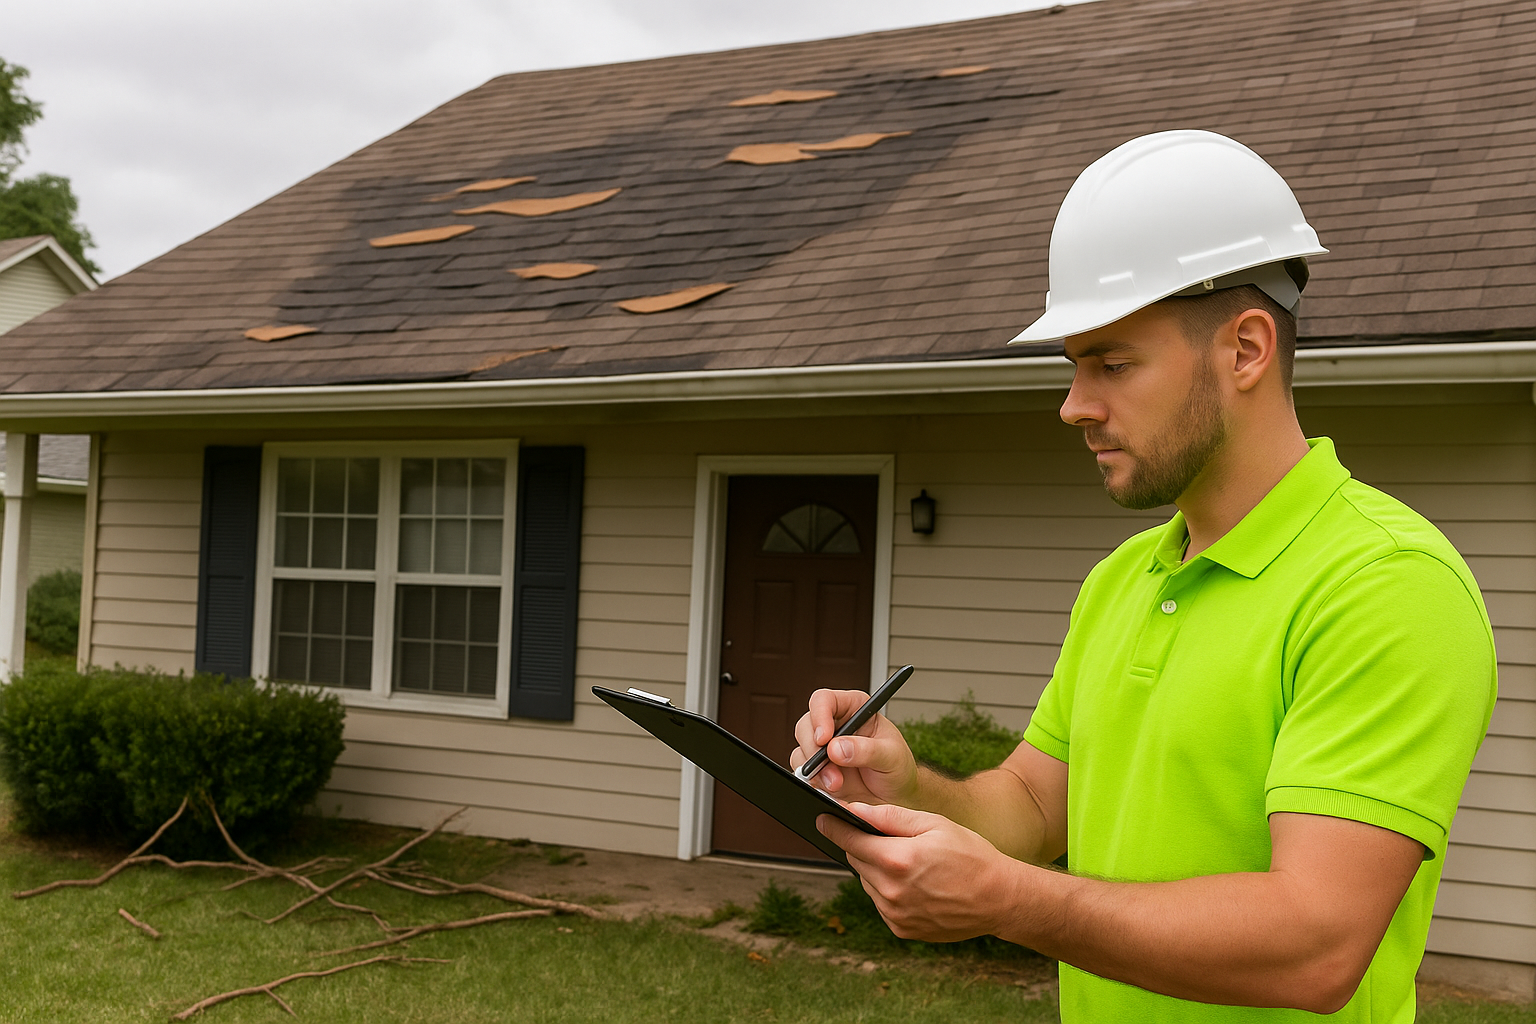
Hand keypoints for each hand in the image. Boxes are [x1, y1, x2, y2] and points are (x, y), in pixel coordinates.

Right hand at [791, 688, 919, 804]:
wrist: (896, 798)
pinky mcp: (817, 770)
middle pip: (806, 725)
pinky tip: (832, 789)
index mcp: (854, 709)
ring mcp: (824, 749)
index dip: (820, 715)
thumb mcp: (891, 756)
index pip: (826, 700)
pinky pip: (803, 772)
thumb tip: (837, 748)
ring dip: (815, 770)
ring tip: (837, 784)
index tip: (824, 739)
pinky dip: (814, 782)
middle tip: (831, 770)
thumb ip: (867, 750)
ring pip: (801, 750)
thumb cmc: (898, 769)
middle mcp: (835, 725)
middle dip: (814, 750)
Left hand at [818, 802, 1025, 942]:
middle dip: (864, 846)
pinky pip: (882, 903)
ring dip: (877, 870)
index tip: (821, 819)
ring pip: (867, 883)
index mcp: (897, 859)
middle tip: (886, 839)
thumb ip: (889, 816)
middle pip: (857, 860)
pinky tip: (915, 884)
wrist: (999, 899)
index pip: (850, 840)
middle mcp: (890, 891)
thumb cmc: (970, 855)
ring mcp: (894, 914)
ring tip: (908, 863)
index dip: (834, 827)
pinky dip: (889, 891)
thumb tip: (854, 810)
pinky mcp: (901, 929)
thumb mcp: (933, 824)